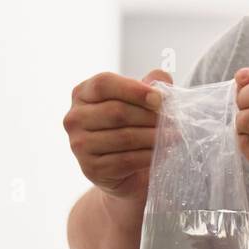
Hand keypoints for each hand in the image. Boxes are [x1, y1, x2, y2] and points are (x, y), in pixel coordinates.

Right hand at [63, 69, 170, 199]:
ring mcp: (79, 144)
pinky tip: (162, 153)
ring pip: (123, 137)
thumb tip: (162, 77)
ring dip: (153, 136)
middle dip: (149, 116)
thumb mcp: (139, 102)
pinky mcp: (90, 168)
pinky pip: (125, 160)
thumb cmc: (131, 128)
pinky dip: (148, 156)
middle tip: (173, 120)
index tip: (159, 99)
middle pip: (116, 111)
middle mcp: (74, 118)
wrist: (124, 171)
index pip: (104, 84)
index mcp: (82, 94)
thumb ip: (150, 85)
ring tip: (174, 136)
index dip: (133, 90)